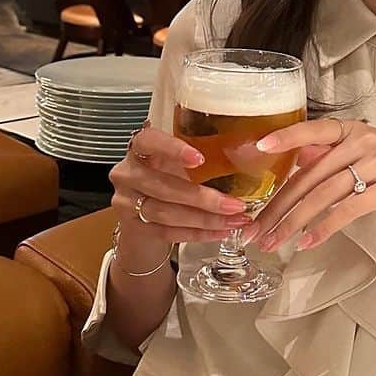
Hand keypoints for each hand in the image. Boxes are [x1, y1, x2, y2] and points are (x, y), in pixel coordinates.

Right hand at [109, 124, 251, 258]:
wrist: (141, 207)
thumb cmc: (166, 174)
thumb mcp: (176, 158)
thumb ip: (198, 155)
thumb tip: (249, 153)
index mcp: (139, 148)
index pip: (149, 141)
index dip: (173, 149)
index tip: (200, 158)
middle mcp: (127, 173)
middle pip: (164, 187)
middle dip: (203, 199)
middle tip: (236, 205)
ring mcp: (126, 202)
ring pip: (166, 213)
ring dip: (205, 220)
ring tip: (234, 221)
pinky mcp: (133, 227)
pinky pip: (168, 233)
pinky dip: (197, 233)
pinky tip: (220, 232)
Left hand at [244, 118, 375, 251]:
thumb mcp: (368, 150)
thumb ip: (334, 153)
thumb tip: (298, 160)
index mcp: (354, 129)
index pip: (312, 130)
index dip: (285, 138)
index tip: (258, 147)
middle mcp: (363, 141)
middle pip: (310, 175)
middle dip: (278, 205)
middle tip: (254, 227)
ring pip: (323, 195)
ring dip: (293, 222)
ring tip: (273, 242)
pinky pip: (347, 210)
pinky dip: (324, 228)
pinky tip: (307, 242)